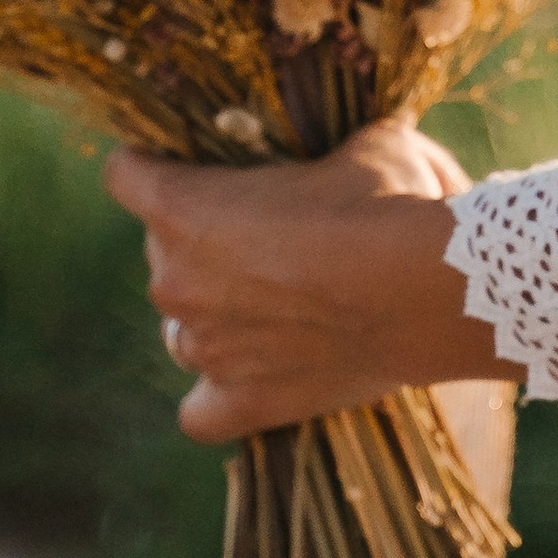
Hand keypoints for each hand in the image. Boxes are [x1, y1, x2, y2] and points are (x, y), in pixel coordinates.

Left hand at [104, 118, 521, 443]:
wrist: (432, 289)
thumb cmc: (391, 203)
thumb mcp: (363, 144)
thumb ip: (330, 144)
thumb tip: (351, 144)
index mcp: (182, 207)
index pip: (125, 176)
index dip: (154, 166)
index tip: (187, 166)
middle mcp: (174, 280)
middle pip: (160, 253)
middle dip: (203, 243)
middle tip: (270, 236)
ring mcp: (204, 347)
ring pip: (181, 328)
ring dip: (215, 314)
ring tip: (277, 305)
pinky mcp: (241, 400)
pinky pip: (199, 413)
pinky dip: (220, 394)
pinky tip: (252, 376)